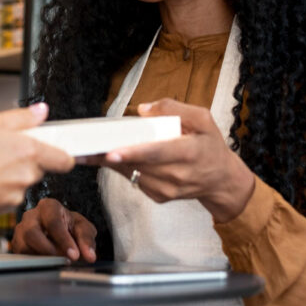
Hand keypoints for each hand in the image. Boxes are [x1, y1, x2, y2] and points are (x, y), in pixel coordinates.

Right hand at [0, 103, 73, 218]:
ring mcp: (15, 194)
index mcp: (28, 151)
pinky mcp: (3, 208)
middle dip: (25, 159)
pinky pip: (9, 194)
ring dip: (10, 173)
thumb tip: (40, 112)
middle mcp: (26, 175)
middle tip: (0, 149)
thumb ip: (21, 118)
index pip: (65, 159)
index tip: (53, 149)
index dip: (60, 153)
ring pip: (22, 181)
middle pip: (40, 167)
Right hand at [12, 197, 96, 261]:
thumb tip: (90, 256)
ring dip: (40, 257)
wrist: (59, 232)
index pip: (53, 222)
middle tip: (63, 260)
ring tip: (56, 262)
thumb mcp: (83, 229)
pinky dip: (34, 263)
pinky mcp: (16, 244)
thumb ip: (86, 240)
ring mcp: (20, 230)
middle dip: (48, 249)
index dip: (64, 240)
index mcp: (48, 206)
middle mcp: (31, 216)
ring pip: (23, 246)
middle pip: (32, 233)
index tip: (74, 255)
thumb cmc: (70, 227)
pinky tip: (46, 264)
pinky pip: (20, 256)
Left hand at [89, 99, 254, 222]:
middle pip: (138, 165)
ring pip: (132, 174)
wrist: (221, 180)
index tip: (112, 152)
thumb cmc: (210, 145)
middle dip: (110, 156)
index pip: (157, 153)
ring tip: (87, 151)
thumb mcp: (203, 119)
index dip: (134, 153)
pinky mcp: (160, 197)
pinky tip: (110, 158)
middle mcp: (177, 175)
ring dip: (110, 163)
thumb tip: (144, 110)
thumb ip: (174, 108)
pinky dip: (121, 168)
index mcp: (189, 152)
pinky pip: (134, 181)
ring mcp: (168, 189)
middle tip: (84, 147)